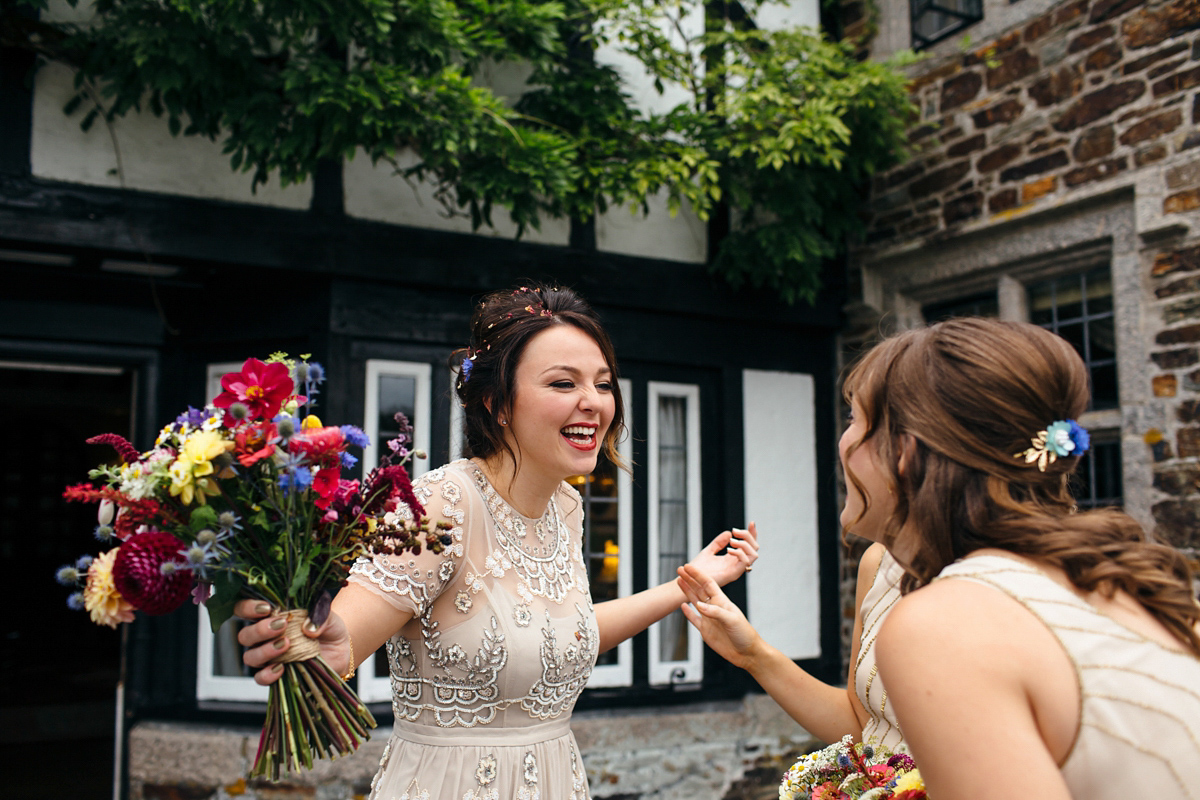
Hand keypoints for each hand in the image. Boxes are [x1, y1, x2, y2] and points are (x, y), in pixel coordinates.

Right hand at [234, 599, 350, 685]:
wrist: (340, 651)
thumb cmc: (328, 628)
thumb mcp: (329, 616)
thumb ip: (320, 616)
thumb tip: (308, 627)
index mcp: (271, 616)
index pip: (244, 609)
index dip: (247, 607)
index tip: (266, 608)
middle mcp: (264, 637)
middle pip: (244, 635)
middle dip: (260, 630)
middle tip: (281, 625)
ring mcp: (268, 657)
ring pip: (249, 656)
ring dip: (265, 651)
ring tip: (286, 645)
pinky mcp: (275, 674)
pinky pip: (260, 678)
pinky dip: (267, 674)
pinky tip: (282, 667)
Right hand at [676, 564, 762, 670]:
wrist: (746, 653)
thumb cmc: (744, 634)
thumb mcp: (732, 620)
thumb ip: (715, 612)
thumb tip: (699, 606)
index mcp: (722, 601)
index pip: (708, 584)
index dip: (698, 575)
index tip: (688, 567)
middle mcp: (714, 607)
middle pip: (700, 589)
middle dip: (690, 579)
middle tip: (680, 569)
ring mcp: (709, 618)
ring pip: (695, 601)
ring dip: (687, 591)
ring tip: (679, 581)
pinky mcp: (706, 630)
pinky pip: (694, 618)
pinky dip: (688, 612)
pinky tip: (682, 605)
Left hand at [685, 521, 758, 586]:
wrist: (689, 578)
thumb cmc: (698, 568)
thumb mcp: (709, 551)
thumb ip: (718, 542)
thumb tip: (729, 533)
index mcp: (733, 559)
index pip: (749, 546)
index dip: (752, 534)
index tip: (751, 522)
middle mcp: (737, 564)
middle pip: (755, 549)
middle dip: (748, 536)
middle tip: (735, 531)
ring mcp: (736, 570)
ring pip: (754, 555)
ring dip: (745, 544)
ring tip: (731, 541)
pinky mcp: (733, 574)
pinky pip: (745, 562)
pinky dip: (740, 552)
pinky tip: (728, 549)